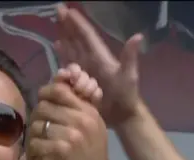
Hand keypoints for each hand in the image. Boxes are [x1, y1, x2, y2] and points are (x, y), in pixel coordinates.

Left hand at [27, 82, 114, 159]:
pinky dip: (33, 149)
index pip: (60, 90)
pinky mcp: (60, 150)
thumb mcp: (93, 128)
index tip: (42, 101)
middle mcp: (82, 120)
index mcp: (89, 112)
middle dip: (37, 117)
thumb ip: (79, 107)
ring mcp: (72, 135)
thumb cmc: (91, 158)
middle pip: (45, 106)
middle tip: (38, 128)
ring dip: (34, 135)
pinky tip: (38, 155)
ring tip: (38, 143)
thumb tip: (60, 83)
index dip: (45, 93)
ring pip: (38, 124)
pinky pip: (36, 141)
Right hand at [54, 5, 142, 125]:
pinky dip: (62, 53)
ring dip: (64, 35)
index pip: (87, 35)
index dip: (78, 23)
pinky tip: (56, 46)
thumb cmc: (126, 96)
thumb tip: (138, 36)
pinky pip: (69, 62)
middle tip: (58, 9)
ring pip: (72, 47)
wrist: (122, 115)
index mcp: (100, 56)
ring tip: (56, 24)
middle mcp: (91, 59)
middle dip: (68, 24)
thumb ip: (129, 56)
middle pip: (77, 38)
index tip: (68, 9)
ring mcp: (85, 69)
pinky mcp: (80, 79)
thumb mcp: (129, 75)